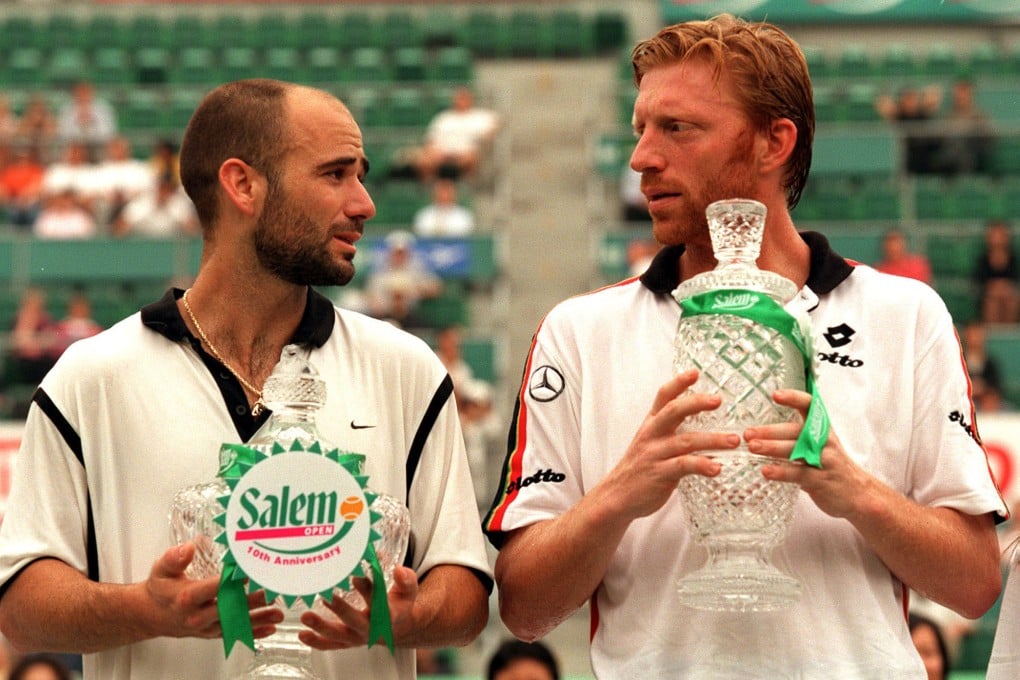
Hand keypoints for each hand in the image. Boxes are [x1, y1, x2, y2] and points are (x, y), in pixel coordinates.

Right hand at [146, 543, 282, 639]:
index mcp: (186, 598)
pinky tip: (270, 628)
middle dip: (251, 601)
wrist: (151, 614)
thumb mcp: (161, 569)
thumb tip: (190, 546)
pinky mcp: (211, 633)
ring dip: (258, 619)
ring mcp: (205, 627)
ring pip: (235, 624)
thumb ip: (174, 558)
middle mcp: (197, 615)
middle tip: (271, 592)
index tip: (247, 574)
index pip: (211, 589)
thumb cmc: (160, 589)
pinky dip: (253, 633)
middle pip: (228, 609)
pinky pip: (234, 634)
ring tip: (278, 612)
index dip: (229, 582)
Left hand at [298, 566, 418, 649]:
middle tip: (328, 596)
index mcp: (387, 615)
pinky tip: (303, 633)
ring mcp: (357, 637)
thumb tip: (399, 570)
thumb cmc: (399, 605)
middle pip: (354, 621)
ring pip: (338, 635)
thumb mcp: (409, 591)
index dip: (367, 588)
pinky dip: (315, 642)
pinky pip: (330, 645)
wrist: (397, 628)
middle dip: (341, 609)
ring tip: (305, 616)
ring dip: (321, 626)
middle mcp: (370, 628)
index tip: (356, 576)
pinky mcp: (346, 642)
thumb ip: (406, 579)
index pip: (377, 601)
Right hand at [598, 369, 740, 520]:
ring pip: (686, 441)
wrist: (616, 496)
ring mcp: (655, 454)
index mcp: (651, 424)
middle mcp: (652, 435)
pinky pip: (684, 466)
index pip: (663, 397)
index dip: (678, 383)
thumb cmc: (640, 469)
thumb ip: (671, 431)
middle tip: (718, 400)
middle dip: (696, 403)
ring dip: (713, 440)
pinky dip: (702, 465)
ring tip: (734, 440)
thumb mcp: (650, 443)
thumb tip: (702, 424)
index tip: (695, 372)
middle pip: (673, 411)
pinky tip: (717, 468)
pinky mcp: (660, 474)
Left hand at [744, 389, 871, 518]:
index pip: (810, 406)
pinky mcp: (822, 481)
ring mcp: (825, 461)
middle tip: (748, 433)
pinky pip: (800, 474)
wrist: (859, 493)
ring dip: (772, 448)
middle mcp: (825, 441)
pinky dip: (782, 472)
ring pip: (796, 451)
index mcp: (822, 429)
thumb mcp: (820, 444)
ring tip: (752, 447)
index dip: (794, 398)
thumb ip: (798, 434)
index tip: (775, 395)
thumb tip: (763, 428)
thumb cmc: (831, 465)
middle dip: (770, 431)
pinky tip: (766, 471)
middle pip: (796, 431)